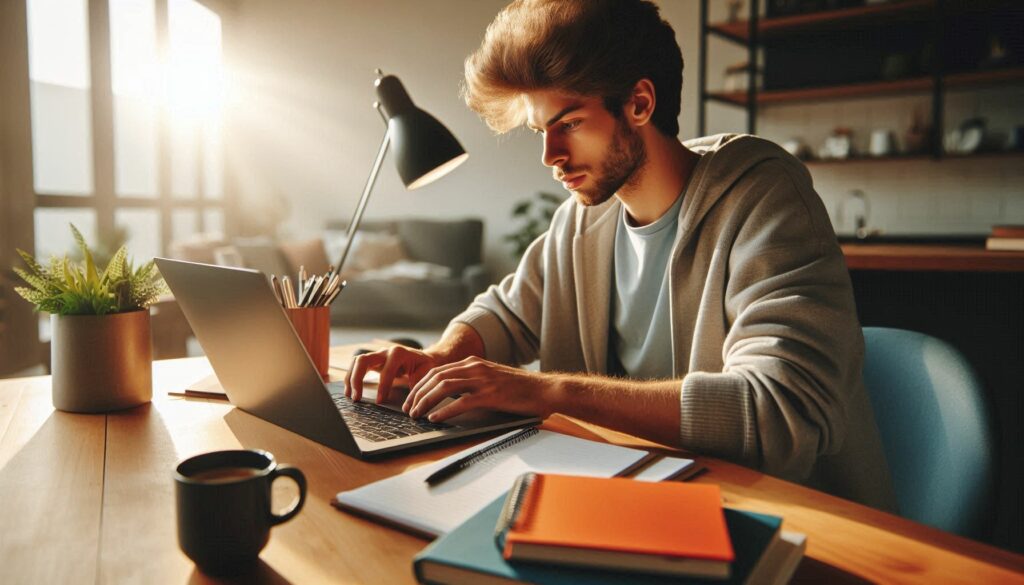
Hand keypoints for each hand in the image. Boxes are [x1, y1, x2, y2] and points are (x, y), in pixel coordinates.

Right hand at [344, 345, 438, 404]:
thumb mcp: (425, 374)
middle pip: (364, 360)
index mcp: (399, 353)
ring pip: (356, 361)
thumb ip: (417, 387)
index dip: (382, 386)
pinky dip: (351, 377)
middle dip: (357, 379)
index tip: (379, 401)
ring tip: (350, 395)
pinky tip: (350, 390)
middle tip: (357, 397)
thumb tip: (408, 407)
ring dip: (351, 378)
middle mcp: (385, 352)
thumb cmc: (424, 366)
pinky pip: (356, 365)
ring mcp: (377, 355)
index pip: (386, 370)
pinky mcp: (372, 361)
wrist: (423, 357)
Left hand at [403, 356, 557, 421]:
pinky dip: (444, 410)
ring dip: (426, 401)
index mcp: (473, 363)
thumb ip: (472, 382)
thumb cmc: (520, 389)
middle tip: (408, 409)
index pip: (438, 371)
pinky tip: (435, 418)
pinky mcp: (491, 395)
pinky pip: (461, 402)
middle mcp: (475, 368)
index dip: (420, 385)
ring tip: (417, 414)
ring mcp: (483, 380)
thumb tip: (450, 396)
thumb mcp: (491, 379)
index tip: (411, 398)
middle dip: (417, 393)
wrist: (544, 390)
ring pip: (444, 387)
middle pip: (436, 377)